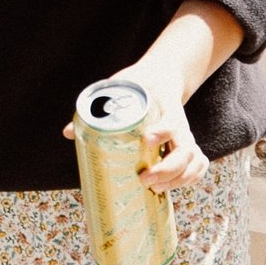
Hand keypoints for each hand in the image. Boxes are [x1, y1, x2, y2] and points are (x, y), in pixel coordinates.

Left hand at [62, 79, 209, 192]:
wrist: (163, 76)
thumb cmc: (137, 84)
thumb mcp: (117, 87)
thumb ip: (95, 108)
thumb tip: (67, 132)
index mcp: (165, 108)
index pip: (172, 120)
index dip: (162, 132)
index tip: (146, 140)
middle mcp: (180, 124)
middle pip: (186, 150)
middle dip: (168, 169)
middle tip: (144, 179)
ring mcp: (185, 136)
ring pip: (195, 161)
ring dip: (180, 179)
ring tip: (156, 188)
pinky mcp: (186, 145)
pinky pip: (199, 165)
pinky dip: (190, 179)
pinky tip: (170, 188)